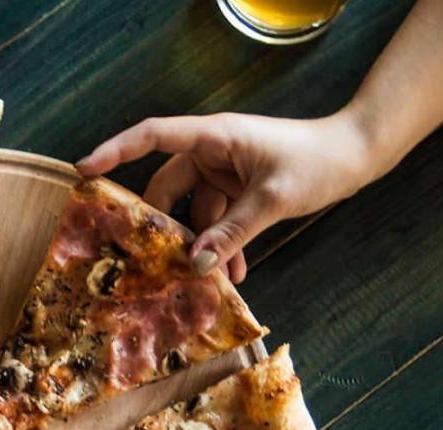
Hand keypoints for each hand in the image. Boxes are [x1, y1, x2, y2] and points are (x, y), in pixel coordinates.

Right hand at [76, 112, 384, 282]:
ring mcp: (226, 172)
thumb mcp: (272, 200)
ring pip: (196, 212)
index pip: (153, 136)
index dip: (116, 150)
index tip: (85, 170)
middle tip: (151, 259)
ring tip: (207, 280)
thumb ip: (232, 232)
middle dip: (164, 225)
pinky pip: (219, 220)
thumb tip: (196, 263)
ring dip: (202, 245)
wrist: (356, 155)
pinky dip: (222, 245)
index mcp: (214, 136)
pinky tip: (233, 275)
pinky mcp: (241, 190)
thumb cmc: (317, 161)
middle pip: (169, 186)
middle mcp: (213, 151)